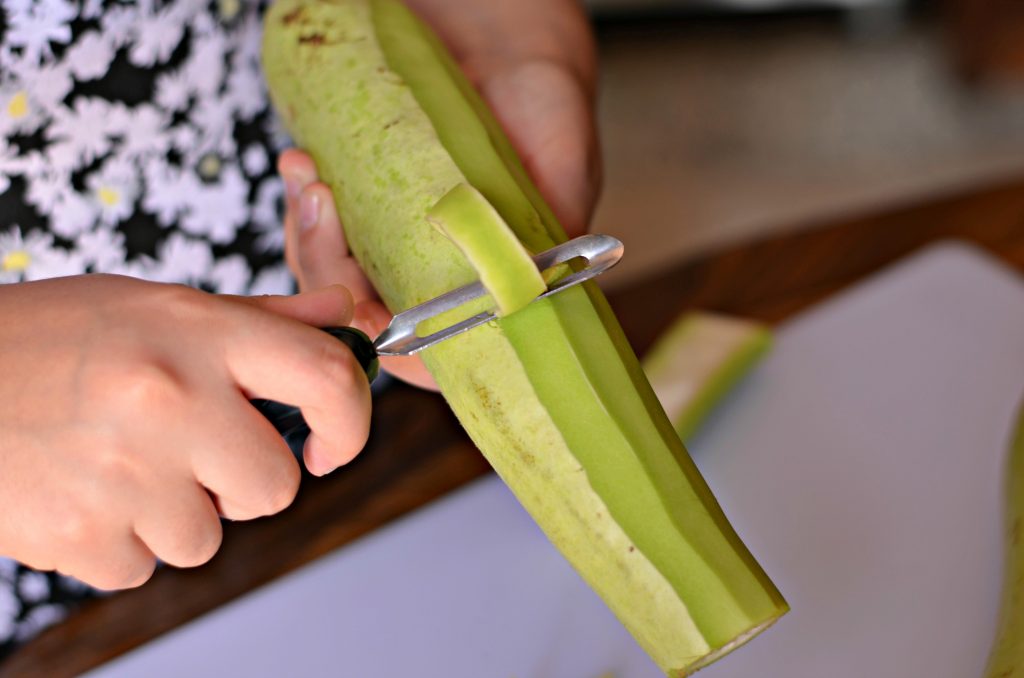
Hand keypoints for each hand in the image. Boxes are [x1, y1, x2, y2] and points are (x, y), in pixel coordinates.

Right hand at [0, 275, 370, 589]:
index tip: (334, 443)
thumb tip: (344, 318)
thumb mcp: (157, 307)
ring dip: (175, 512)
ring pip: (208, 536)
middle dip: (244, 480)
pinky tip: (82, 490)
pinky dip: (119, 541)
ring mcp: (124, 472)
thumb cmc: (52, 338)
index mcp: (199, 334)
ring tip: (117, 461)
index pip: (327, 378)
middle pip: (275, 485)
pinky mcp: (81, 536)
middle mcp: (171, 399)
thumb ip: (260, 320)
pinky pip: (142, 566)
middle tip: (188, 449)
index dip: (352, 420)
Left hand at [278, 0, 599, 388]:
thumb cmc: (543, 105)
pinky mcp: (364, 211)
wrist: (503, 44)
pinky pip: (318, 232)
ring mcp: (396, 248)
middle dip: (330, 275)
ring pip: (332, 280)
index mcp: (490, 291)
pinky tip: (303, 166)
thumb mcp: (561, 163)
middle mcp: (438, 279)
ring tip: (308, 175)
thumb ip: (551, 226)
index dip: (395, 344)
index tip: (365, 309)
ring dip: (308, 236)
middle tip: (323, 209)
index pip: (436, 351)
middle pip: (367, 321)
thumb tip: (524, 286)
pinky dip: (303, 208)